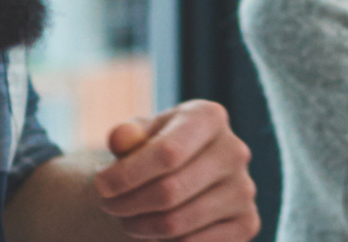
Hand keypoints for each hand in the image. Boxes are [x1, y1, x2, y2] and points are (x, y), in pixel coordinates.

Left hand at [91, 100, 259, 241]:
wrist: (182, 173)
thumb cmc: (154, 151)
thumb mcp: (137, 136)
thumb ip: (126, 135)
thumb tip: (121, 139)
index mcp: (208, 117)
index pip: (167, 153)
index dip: (127, 175)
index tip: (100, 187)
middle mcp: (234, 151)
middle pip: (170, 191)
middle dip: (127, 204)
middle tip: (108, 206)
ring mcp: (244, 190)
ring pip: (178, 222)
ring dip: (141, 226)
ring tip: (126, 218)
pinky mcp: (248, 223)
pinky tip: (153, 233)